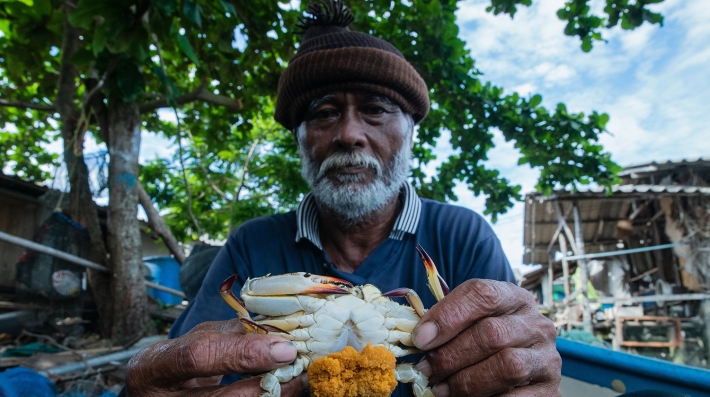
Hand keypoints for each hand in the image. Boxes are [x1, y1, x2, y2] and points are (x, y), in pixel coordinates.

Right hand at [126, 319, 306, 396]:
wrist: (153, 394)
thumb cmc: (175, 363)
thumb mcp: (194, 340)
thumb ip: (230, 334)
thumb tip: (275, 328)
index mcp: (154, 366)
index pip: (198, 356)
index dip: (243, 352)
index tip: (284, 348)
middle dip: (266, 386)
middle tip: (298, 371)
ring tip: (297, 383)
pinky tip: (282, 392)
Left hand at [412, 279, 560, 396]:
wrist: (517, 368)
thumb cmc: (482, 342)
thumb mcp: (470, 323)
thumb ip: (448, 323)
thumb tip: (420, 337)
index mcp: (514, 298)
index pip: (483, 294)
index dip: (448, 316)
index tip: (421, 339)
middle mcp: (537, 325)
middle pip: (492, 333)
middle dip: (451, 355)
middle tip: (426, 369)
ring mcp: (548, 358)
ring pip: (507, 366)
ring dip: (466, 381)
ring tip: (440, 388)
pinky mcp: (551, 391)